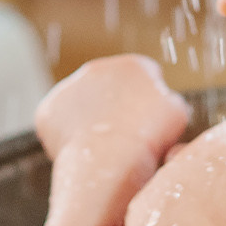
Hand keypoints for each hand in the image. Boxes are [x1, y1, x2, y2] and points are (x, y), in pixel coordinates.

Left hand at [35, 55, 192, 161]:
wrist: (109, 158)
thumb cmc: (149, 139)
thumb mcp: (178, 115)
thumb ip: (170, 101)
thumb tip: (163, 101)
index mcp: (133, 66)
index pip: (144, 82)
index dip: (148, 105)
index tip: (148, 126)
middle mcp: (97, 69)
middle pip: (110, 91)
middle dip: (116, 109)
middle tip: (124, 140)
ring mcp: (68, 88)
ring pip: (83, 108)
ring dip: (91, 123)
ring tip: (103, 150)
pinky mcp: (48, 111)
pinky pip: (61, 126)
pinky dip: (69, 139)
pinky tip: (83, 153)